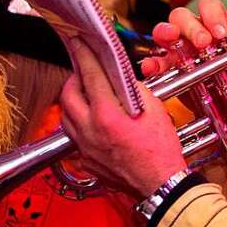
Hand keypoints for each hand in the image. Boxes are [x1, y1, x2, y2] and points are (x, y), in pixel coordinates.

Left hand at [61, 37, 185, 197]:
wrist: (160, 184)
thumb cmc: (161, 151)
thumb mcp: (154, 110)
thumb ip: (133, 90)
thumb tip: (120, 78)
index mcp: (107, 115)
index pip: (90, 75)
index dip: (84, 54)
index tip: (79, 42)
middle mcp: (90, 131)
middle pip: (68, 95)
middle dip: (74, 78)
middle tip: (85, 70)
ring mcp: (85, 148)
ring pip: (65, 116)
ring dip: (73, 101)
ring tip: (86, 94)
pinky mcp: (85, 161)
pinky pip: (74, 136)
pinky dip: (79, 123)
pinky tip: (92, 120)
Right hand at [139, 0, 226, 81]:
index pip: (210, 8)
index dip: (212, 15)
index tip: (223, 32)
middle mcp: (208, 39)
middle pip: (184, 17)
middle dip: (191, 26)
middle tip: (205, 43)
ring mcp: (193, 59)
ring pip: (169, 37)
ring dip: (167, 34)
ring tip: (171, 41)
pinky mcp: (183, 81)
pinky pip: (163, 69)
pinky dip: (155, 65)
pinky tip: (153, 66)